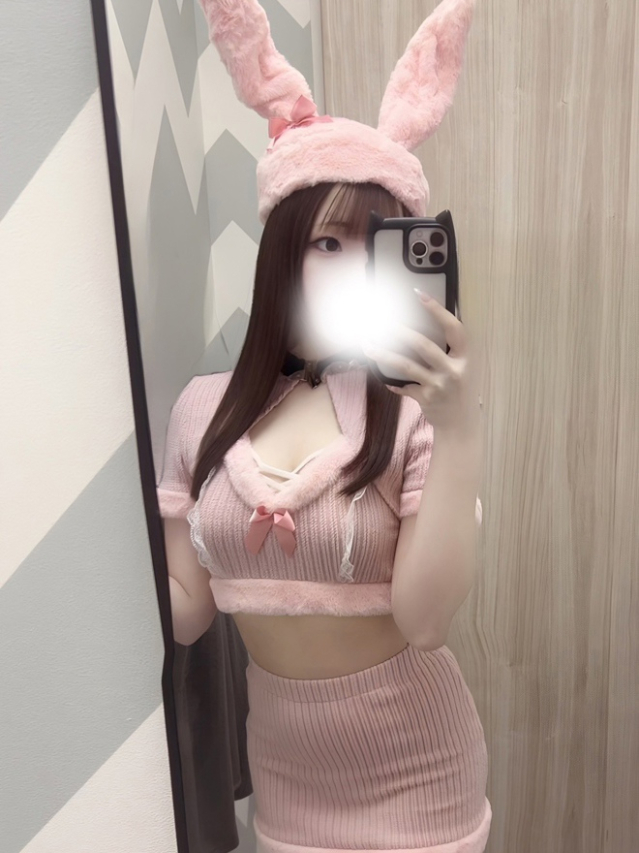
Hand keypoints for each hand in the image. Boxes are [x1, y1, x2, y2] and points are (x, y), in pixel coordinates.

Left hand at [361, 292, 481, 433]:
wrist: (461, 424)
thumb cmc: (459, 390)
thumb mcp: (462, 368)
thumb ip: (448, 352)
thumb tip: (418, 331)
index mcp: (465, 357)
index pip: (453, 328)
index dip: (437, 311)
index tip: (419, 294)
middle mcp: (454, 370)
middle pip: (423, 345)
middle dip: (400, 331)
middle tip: (381, 320)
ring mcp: (439, 385)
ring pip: (407, 366)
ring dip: (384, 354)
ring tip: (367, 345)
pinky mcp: (426, 399)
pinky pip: (404, 387)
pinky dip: (394, 385)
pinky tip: (386, 381)